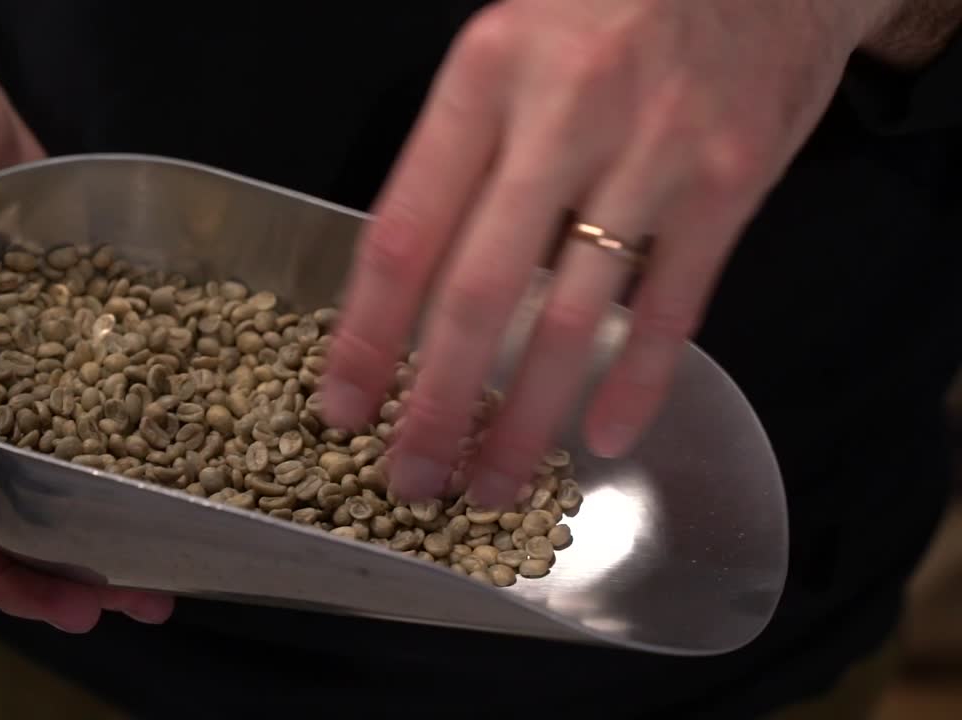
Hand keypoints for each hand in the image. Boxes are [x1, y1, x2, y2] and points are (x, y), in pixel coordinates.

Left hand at [323, 0, 902, 505]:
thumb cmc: (613, 4)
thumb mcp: (510, 46)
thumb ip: (461, 150)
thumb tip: (407, 279)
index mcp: (485, 77)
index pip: (402, 233)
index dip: (365, 334)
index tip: (343, 405)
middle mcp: (563, 117)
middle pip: (478, 295)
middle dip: (437, 404)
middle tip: (411, 477)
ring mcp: (653, 155)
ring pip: (571, 320)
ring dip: (526, 419)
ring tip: (491, 485)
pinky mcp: (729, 185)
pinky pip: (674, 307)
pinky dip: (638, 382)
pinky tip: (601, 438)